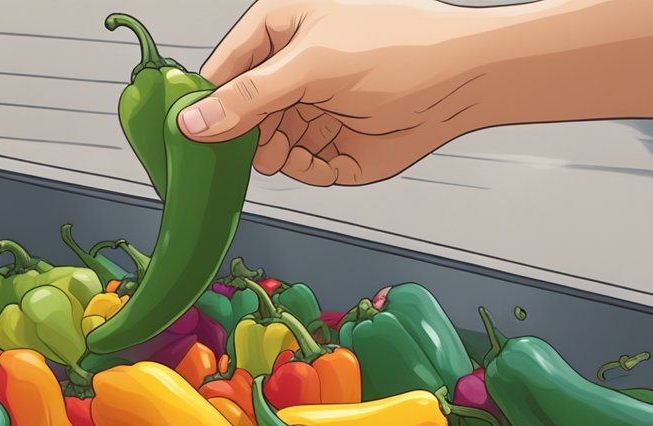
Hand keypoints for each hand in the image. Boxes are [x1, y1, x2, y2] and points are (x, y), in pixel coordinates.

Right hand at [179, 0, 496, 185]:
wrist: (463, 81)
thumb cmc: (402, 47)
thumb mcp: (312, 65)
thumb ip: (249, 97)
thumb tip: (194, 121)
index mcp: (278, 29)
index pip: (222, 70)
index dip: (205, 103)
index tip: (188, 135)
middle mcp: (291, 69)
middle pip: (240, 115)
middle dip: (245, 137)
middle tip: (251, 148)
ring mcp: (310, 108)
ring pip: (267, 146)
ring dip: (276, 156)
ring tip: (290, 153)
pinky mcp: (331, 144)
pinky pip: (299, 167)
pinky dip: (306, 169)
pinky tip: (320, 159)